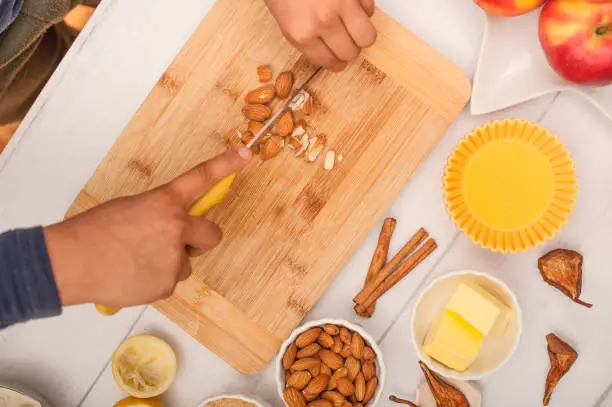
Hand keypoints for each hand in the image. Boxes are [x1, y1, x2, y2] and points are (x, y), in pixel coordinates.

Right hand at [44, 148, 251, 306]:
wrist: (70, 262)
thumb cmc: (93, 232)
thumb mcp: (130, 208)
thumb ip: (159, 213)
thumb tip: (174, 227)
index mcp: (164, 202)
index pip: (200, 178)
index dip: (225, 165)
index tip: (245, 154)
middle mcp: (176, 228)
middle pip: (212, 234)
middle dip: (199, 239)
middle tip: (177, 241)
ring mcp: (174, 258)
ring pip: (186, 262)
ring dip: (171, 261)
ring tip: (137, 260)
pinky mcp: (167, 284)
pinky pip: (170, 280)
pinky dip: (156, 279)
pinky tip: (132, 275)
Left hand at [265, 0, 376, 71]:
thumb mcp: (282, 15)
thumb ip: (304, 35)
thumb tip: (325, 49)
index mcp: (301, 33)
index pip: (330, 62)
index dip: (337, 63)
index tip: (338, 59)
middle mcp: (322, 22)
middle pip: (351, 53)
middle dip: (350, 49)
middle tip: (346, 41)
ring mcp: (342, 4)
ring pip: (367, 36)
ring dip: (361, 33)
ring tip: (353, 25)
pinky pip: (370, 9)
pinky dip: (364, 9)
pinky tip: (352, 4)